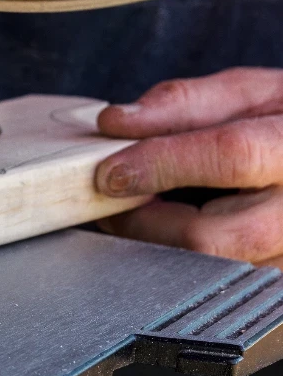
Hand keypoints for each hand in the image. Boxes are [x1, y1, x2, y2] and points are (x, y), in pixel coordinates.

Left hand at [95, 67, 282, 265]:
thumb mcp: (252, 93)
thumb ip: (184, 103)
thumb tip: (116, 122)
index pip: (229, 156)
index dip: (161, 164)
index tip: (110, 171)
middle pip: (209, 236)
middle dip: (144, 222)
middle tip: (114, 202)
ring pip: (206, 269)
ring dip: (156, 243)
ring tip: (143, 212)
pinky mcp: (276, 281)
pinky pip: (214, 282)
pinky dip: (178, 258)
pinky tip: (171, 233)